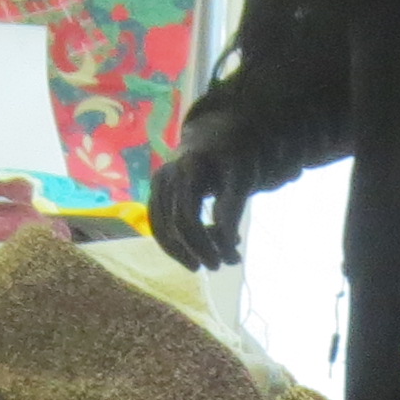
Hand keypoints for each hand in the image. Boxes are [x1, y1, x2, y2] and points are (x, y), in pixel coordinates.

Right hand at [147, 121, 262, 270]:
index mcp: (190, 167)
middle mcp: (168, 174)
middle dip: (198, 250)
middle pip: (175, 224)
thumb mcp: (243, 177)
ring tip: (204, 263)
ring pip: (162, 227)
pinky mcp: (155, 191)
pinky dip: (172, 243)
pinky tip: (191, 253)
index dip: (207, 243)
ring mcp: (158, 182)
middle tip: (219, 265)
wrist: (216, 134)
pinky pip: (157, 224)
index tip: (230, 260)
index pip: (189, 216)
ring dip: (183, 251)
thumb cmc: (235, 156)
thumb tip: (228, 246)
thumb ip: (233, 208)